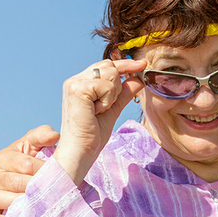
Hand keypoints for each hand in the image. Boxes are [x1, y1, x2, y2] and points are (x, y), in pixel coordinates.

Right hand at [0, 125, 59, 216]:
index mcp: (3, 157)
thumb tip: (54, 136)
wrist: (31, 176)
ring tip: (41, 206)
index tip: (61, 173)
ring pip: (3, 201)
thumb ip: (43, 134)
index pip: (27, 166)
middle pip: (17, 184)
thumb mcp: (37, 142)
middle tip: (55, 192)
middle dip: (38, 188)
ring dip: (23, 205)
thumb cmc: (35, 157)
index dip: (46, 170)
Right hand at [53, 58, 145, 186]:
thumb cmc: (92, 135)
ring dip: (112, 95)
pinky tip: (96, 111)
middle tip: (105, 107)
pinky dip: (107, 101)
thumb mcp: (113, 110)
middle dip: (117, 86)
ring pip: (111, 74)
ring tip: (98, 110)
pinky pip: (107, 85)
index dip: (126, 64)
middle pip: (111, 66)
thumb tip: (139, 78)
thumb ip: (124, 93)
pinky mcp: (77, 88)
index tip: (143, 64)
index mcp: (80, 83)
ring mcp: (74, 83)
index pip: (107, 65)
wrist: (80, 151)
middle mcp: (75, 80)